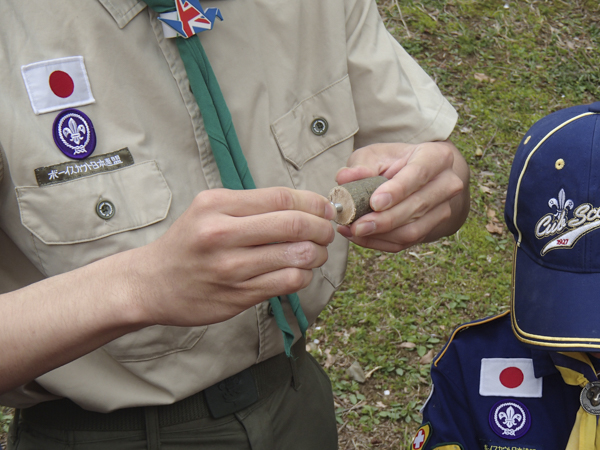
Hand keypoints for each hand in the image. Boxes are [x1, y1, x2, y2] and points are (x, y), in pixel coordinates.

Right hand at [129, 187, 336, 326]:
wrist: (152, 283)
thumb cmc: (187, 243)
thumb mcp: (207, 209)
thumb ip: (250, 205)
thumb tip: (304, 205)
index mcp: (217, 205)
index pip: (280, 198)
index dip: (313, 202)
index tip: (326, 208)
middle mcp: (222, 234)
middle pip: (293, 224)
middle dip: (322, 227)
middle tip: (328, 231)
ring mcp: (231, 268)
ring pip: (296, 256)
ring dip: (317, 254)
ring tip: (316, 253)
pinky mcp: (238, 295)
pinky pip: (287, 282)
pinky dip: (304, 275)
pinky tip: (300, 271)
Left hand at [334, 140, 468, 251]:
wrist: (417, 176)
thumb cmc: (393, 162)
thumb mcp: (375, 156)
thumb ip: (360, 166)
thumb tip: (344, 178)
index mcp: (436, 157)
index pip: (419, 174)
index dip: (398, 190)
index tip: (375, 202)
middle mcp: (446, 184)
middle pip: (417, 206)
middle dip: (384, 220)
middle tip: (357, 225)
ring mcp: (442, 209)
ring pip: (413, 230)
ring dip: (380, 235)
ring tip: (352, 230)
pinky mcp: (431, 229)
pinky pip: (405, 242)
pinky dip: (379, 242)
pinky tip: (359, 236)